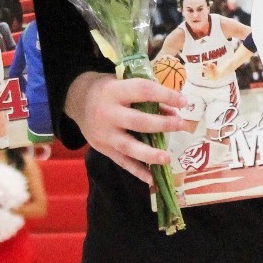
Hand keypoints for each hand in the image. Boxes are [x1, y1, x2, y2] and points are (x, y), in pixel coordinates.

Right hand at [67, 72, 190, 185]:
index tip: (183, 101)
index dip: (164, 95)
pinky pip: (123, 162)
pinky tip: (152, 179)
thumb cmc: (108, 90)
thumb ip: (146, 96)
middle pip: (138, 122)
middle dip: (162, 124)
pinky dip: (138, 172)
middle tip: (181, 125)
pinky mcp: (103, 149)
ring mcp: (105, 134)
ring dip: (150, 154)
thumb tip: (172, 111)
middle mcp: (107, 114)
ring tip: (167, 158)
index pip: (143, 91)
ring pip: (129, 147)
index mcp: (114, 91)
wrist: (78, 101)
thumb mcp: (124, 83)